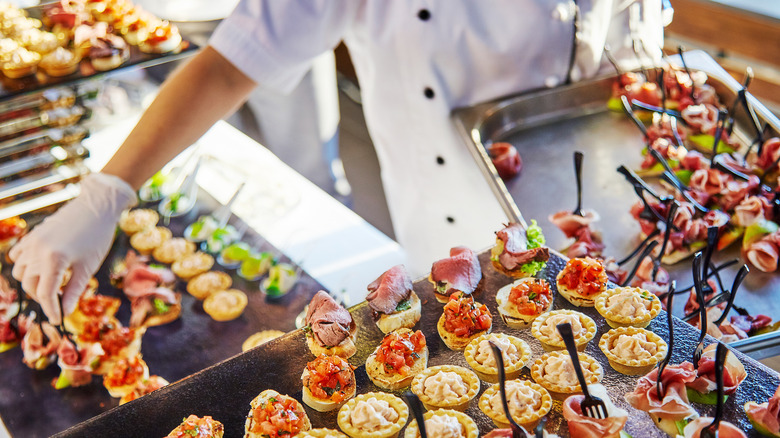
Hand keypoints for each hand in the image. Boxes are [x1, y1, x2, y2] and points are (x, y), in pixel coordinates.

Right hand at [9, 173, 136, 324]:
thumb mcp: (88, 267)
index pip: (45, 294)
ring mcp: (32, 241)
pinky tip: (39, 269)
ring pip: (21, 271)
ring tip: (52, 285)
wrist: (97, 207)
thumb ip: (74, 291)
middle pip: (30, 284)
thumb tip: (64, 312)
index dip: (51, 309)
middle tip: (59, 301)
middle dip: (43, 296)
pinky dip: (24, 265)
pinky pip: (18, 255)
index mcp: (54, 260)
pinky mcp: (32, 234)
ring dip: (32, 282)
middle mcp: (38, 251)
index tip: (57, 319)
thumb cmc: (97, 237)